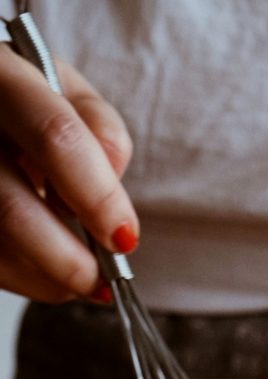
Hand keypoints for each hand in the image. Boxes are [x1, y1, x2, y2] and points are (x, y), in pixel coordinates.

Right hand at [0, 43, 137, 301]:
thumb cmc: (27, 101)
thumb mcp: (68, 93)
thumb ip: (100, 127)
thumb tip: (111, 178)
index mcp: (3, 76)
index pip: (56, 138)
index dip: (98, 198)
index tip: (124, 239)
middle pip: (13, 210)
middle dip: (67, 260)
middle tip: (101, 282)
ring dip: (46, 277)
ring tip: (78, 277)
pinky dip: (24, 277)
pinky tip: (44, 269)